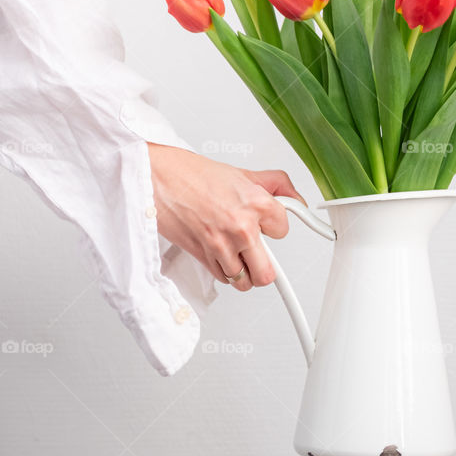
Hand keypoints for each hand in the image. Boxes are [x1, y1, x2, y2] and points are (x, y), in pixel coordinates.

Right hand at [147, 143, 304, 290]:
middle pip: (268, 273)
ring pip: (245, 280)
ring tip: (239, 254)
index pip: (284, 231)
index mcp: (257, 204)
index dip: (275, 227)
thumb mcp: (243, 174)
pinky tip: (223, 254)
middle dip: (266, 266)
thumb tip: (297, 200)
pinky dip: (225, 271)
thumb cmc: (194, 175)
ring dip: (244, 271)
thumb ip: (276, 186)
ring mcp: (222, 245)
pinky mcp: (202, 256)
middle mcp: (242, 228)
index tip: (267, 224)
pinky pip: (223, 278)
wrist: (159, 178)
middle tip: (260, 255)